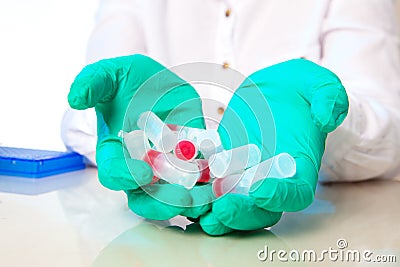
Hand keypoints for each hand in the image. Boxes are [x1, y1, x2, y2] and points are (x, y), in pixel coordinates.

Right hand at [68, 54, 211, 219]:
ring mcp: (164, 167)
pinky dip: (209, 188)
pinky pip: (197, 182)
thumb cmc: (128, 80)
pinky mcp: (189, 162)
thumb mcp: (111, 74)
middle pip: (143, 196)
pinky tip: (224, 186)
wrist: (155, 82)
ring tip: (209, 200)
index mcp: (114, 151)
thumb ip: (92, 83)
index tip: (145, 173)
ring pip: (171, 196)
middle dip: (162, 201)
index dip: (126, 176)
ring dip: (190, 201)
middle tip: (184, 199)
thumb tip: (74, 98)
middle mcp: (137, 165)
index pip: (113, 172)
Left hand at [200, 59, 348, 234]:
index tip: (262, 191)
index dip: (281, 196)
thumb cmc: (298, 88)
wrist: (273, 91)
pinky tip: (179, 193)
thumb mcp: (317, 83)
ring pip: (233, 204)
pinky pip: (210, 185)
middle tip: (221, 210)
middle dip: (241, 213)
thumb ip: (327, 97)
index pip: (296, 192)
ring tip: (196, 212)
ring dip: (214, 213)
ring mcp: (246, 174)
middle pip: (261, 209)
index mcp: (299, 164)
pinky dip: (197, 193)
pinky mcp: (223, 165)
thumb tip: (326, 116)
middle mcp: (272, 177)